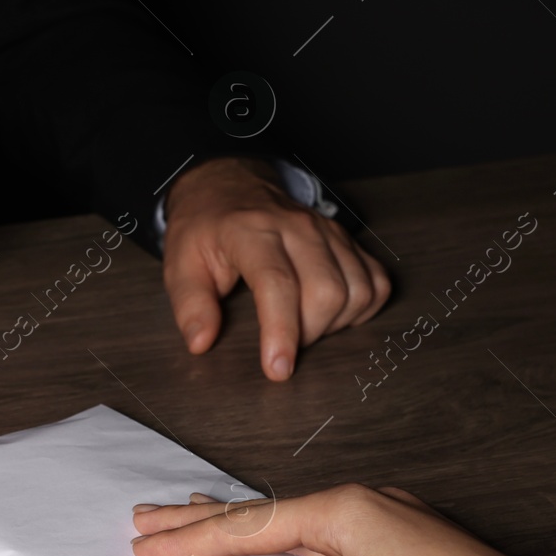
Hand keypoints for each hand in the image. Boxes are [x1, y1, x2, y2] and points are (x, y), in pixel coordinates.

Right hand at [130, 485, 555, 555]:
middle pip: (263, 512)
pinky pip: (320, 532)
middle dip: (200, 519)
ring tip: (191, 521)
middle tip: (146, 518)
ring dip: (238, 528)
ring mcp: (382, 516)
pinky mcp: (397, 540)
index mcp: (346, 511)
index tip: (145, 547)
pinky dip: (281, 539)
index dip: (192, 541)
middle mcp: (362, 501)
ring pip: (291, 520)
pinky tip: (271, 544)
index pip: (248, 528)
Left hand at [162, 157, 390, 380]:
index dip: (281, 332)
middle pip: (327, 292)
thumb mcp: (179, 263)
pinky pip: (376, 281)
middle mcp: (297, 227)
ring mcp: (327, 231)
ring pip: (358, 289)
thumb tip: (201, 343)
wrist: (228, 185)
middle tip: (282, 342)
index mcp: (251, 231)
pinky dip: (361, 307)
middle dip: (309, 333)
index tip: (278, 369)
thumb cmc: (205, 228)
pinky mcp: (347, 239)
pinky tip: (332, 313)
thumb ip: (190, 306)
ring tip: (303, 325)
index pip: (277, 284)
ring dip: (335, 323)